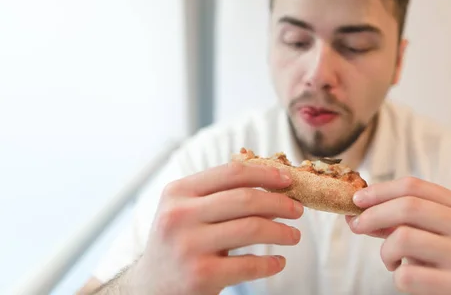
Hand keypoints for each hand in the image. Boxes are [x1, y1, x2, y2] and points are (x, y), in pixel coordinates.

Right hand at [131, 162, 303, 294]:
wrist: (147, 290)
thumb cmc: (176, 243)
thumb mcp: (184, 211)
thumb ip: (218, 195)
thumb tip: (272, 184)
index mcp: (178, 192)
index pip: (232, 173)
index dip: (265, 174)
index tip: (288, 180)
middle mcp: (180, 215)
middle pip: (246, 199)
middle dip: (280, 203)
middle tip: (298, 209)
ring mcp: (189, 246)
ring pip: (252, 229)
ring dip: (281, 231)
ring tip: (294, 236)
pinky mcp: (200, 276)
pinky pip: (249, 265)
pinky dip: (271, 263)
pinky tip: (279, 262)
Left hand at [346, 177, 450, 294]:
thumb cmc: (448, 264)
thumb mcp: (432, 234)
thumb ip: (401, 221)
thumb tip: (357, 210)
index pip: (414, 186)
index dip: (380, 190)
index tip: (357, 199)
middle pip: (408, 207)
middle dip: (373, 215)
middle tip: (356, 225)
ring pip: (404, 238)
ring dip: (385, 251)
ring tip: (391, 261)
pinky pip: (407, 274)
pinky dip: (397, 277)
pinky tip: (408, 279)